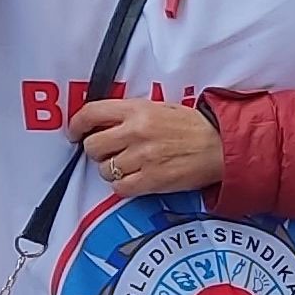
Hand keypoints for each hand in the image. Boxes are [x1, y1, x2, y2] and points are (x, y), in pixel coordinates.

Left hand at [71, 98, 223, 196]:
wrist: (219, 146)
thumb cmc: (192, 127)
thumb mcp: (159, 108)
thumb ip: (131, 113)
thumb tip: (104, 123)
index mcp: (137, 109)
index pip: (91, 113)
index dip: (76, 125)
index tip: (74, 133)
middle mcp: (135, 132)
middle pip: (92, 146)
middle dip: (96, 151)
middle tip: (107, 152)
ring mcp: (142, 157)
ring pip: (104, 169)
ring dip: (111, 170)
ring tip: (128, 166)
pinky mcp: (151, 179)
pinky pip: (119, 187)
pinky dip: (122, 186)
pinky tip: (134, 179)